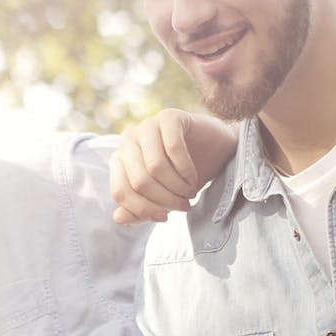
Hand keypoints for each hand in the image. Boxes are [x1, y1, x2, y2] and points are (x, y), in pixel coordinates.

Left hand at [110, 109, 237, 223]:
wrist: (216, 150)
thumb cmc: (185, 175)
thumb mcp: (162, 198)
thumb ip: (139, 210)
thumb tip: (118, 218)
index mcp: (120, 160)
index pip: (121, 191)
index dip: (143, 209)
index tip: (164, 217)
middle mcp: (128, 140)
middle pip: (139, 181)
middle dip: (165, 199)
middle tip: (184, 205)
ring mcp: (147, 126)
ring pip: (155, 167)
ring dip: (177, 186)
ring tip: (190, 192)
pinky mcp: (169, 117)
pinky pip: (173, 148)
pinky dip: (186, 169)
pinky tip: (193, 177)